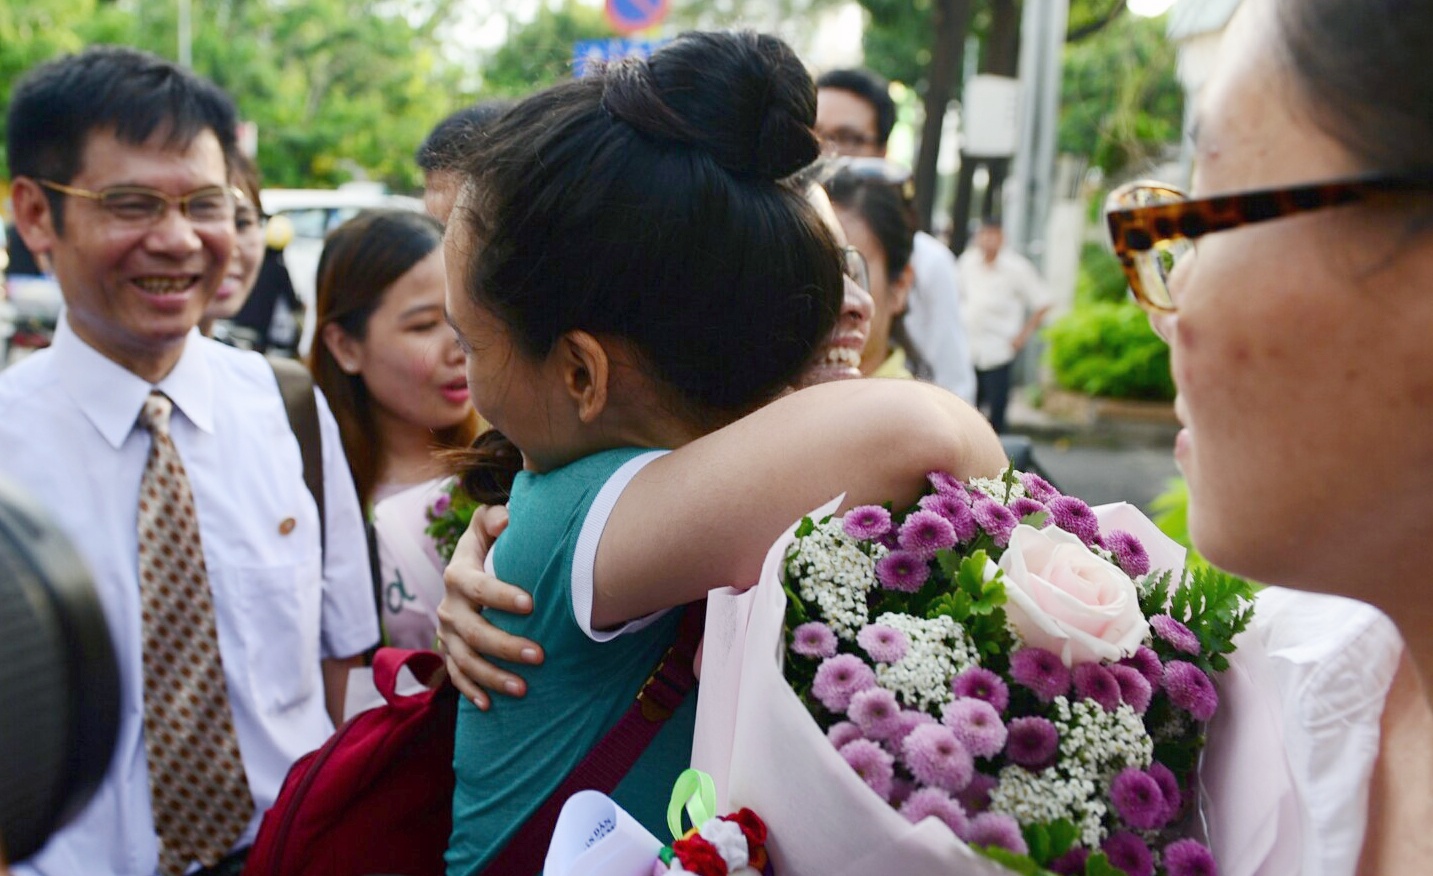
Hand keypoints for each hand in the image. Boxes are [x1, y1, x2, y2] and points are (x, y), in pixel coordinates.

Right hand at [437, 505, 544, 708]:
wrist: (466, 568)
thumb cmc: (488, 545)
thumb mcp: (486, 526)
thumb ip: (494, 518)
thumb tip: (506, 521)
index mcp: (458, 575)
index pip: (479, 587)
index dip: (502, 596)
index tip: (531, 604)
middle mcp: (449, 606)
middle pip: (473, 632)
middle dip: (505, 646)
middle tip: (539, 656)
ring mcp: (446, 633)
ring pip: (465, 660)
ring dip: (492, 676)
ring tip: (523, 689)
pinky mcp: (448, 651)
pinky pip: (455, 676)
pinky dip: (470, 691)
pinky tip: (489, 706)